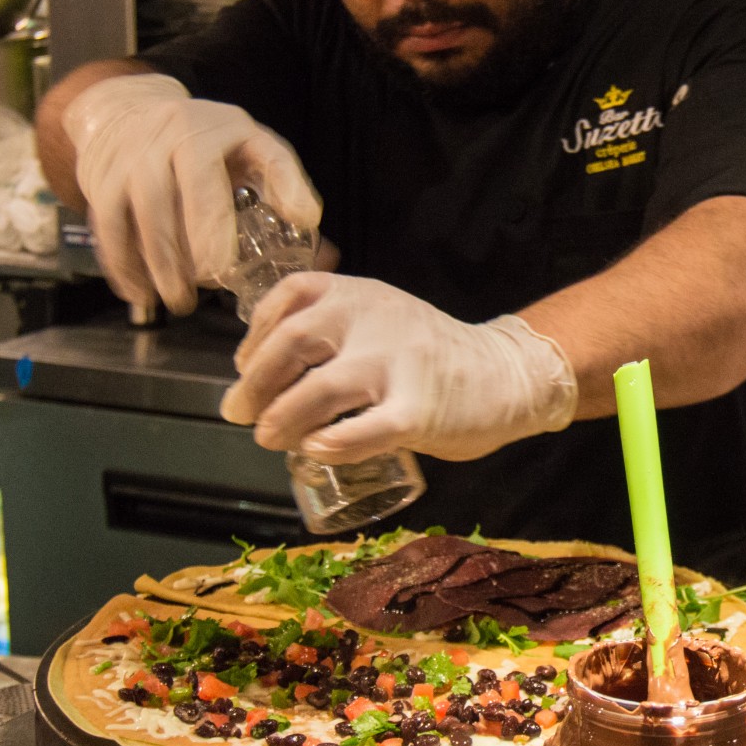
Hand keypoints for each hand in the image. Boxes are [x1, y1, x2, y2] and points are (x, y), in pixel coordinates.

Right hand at [65, 72, 319, 315]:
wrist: (130, 112)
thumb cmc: (208, 141)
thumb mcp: (254, 150)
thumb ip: (287, 195)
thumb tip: (328, 259)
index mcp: (224, 130)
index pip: (244, 165)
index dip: (251, 206)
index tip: (246, 248)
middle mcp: (175, 136)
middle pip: (185, 193)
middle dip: (194, 245)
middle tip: (209, 284)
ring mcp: (133, 156)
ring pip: (141, 213)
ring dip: (158, 263)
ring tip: (178, 300)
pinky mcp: (101, 179)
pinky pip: (108, 226)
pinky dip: (122, 264)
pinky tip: (140, 292)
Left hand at [220, 273, 577, 463]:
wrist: (506, 374)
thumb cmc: (430, 354)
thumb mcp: (380, 316)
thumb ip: (331, 327)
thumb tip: (259, 371)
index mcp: (359, 294)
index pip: (289, 297)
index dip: (254, 335)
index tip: (243, 367)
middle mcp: (374, 321)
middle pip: (292, 343)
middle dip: (255, 383)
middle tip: (239, 413)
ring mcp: (398, 365)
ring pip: (321, 389)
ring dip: (282, 418)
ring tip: (270, 438)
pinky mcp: (419, 411)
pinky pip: (363, 431)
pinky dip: (330, 444)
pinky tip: (316, 451)